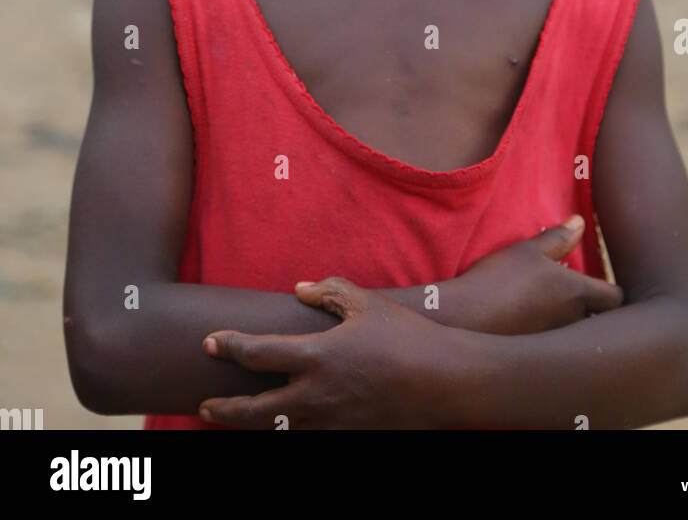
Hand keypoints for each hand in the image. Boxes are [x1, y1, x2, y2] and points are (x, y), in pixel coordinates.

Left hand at [199, 278, 458, 429]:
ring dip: (251, 425)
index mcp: (316, 357)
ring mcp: (330, 422)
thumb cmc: (406, 337)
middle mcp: (315, 396)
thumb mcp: (366, 303)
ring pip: (277, 431)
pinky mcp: (347, 436)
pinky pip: (307, 437)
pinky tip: (283, 424)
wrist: (444, 383)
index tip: (210, 342)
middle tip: (204, 404)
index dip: (229, 346)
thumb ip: (329, 292)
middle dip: (224, 408)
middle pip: (253, 411)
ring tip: (235, 418)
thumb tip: (300, 289)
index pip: (256, 353)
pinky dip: (288, 432)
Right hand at [451, 216, 623, 333]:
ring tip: (559, 311)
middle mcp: (573, 321)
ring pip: (579, 334)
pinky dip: (556, 339)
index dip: (612, 290)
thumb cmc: (500, 278)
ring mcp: (557, 342)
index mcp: (576, 293)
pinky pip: (558, 346)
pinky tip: (538, 326)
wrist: (467, 318)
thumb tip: (580, 222)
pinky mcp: (539, 355)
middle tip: (583, 299)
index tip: (601, 283)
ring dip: (576, 325)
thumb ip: (558, 237)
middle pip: (602, 321)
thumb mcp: (528, 250)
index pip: (615, 298)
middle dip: (597, 312)